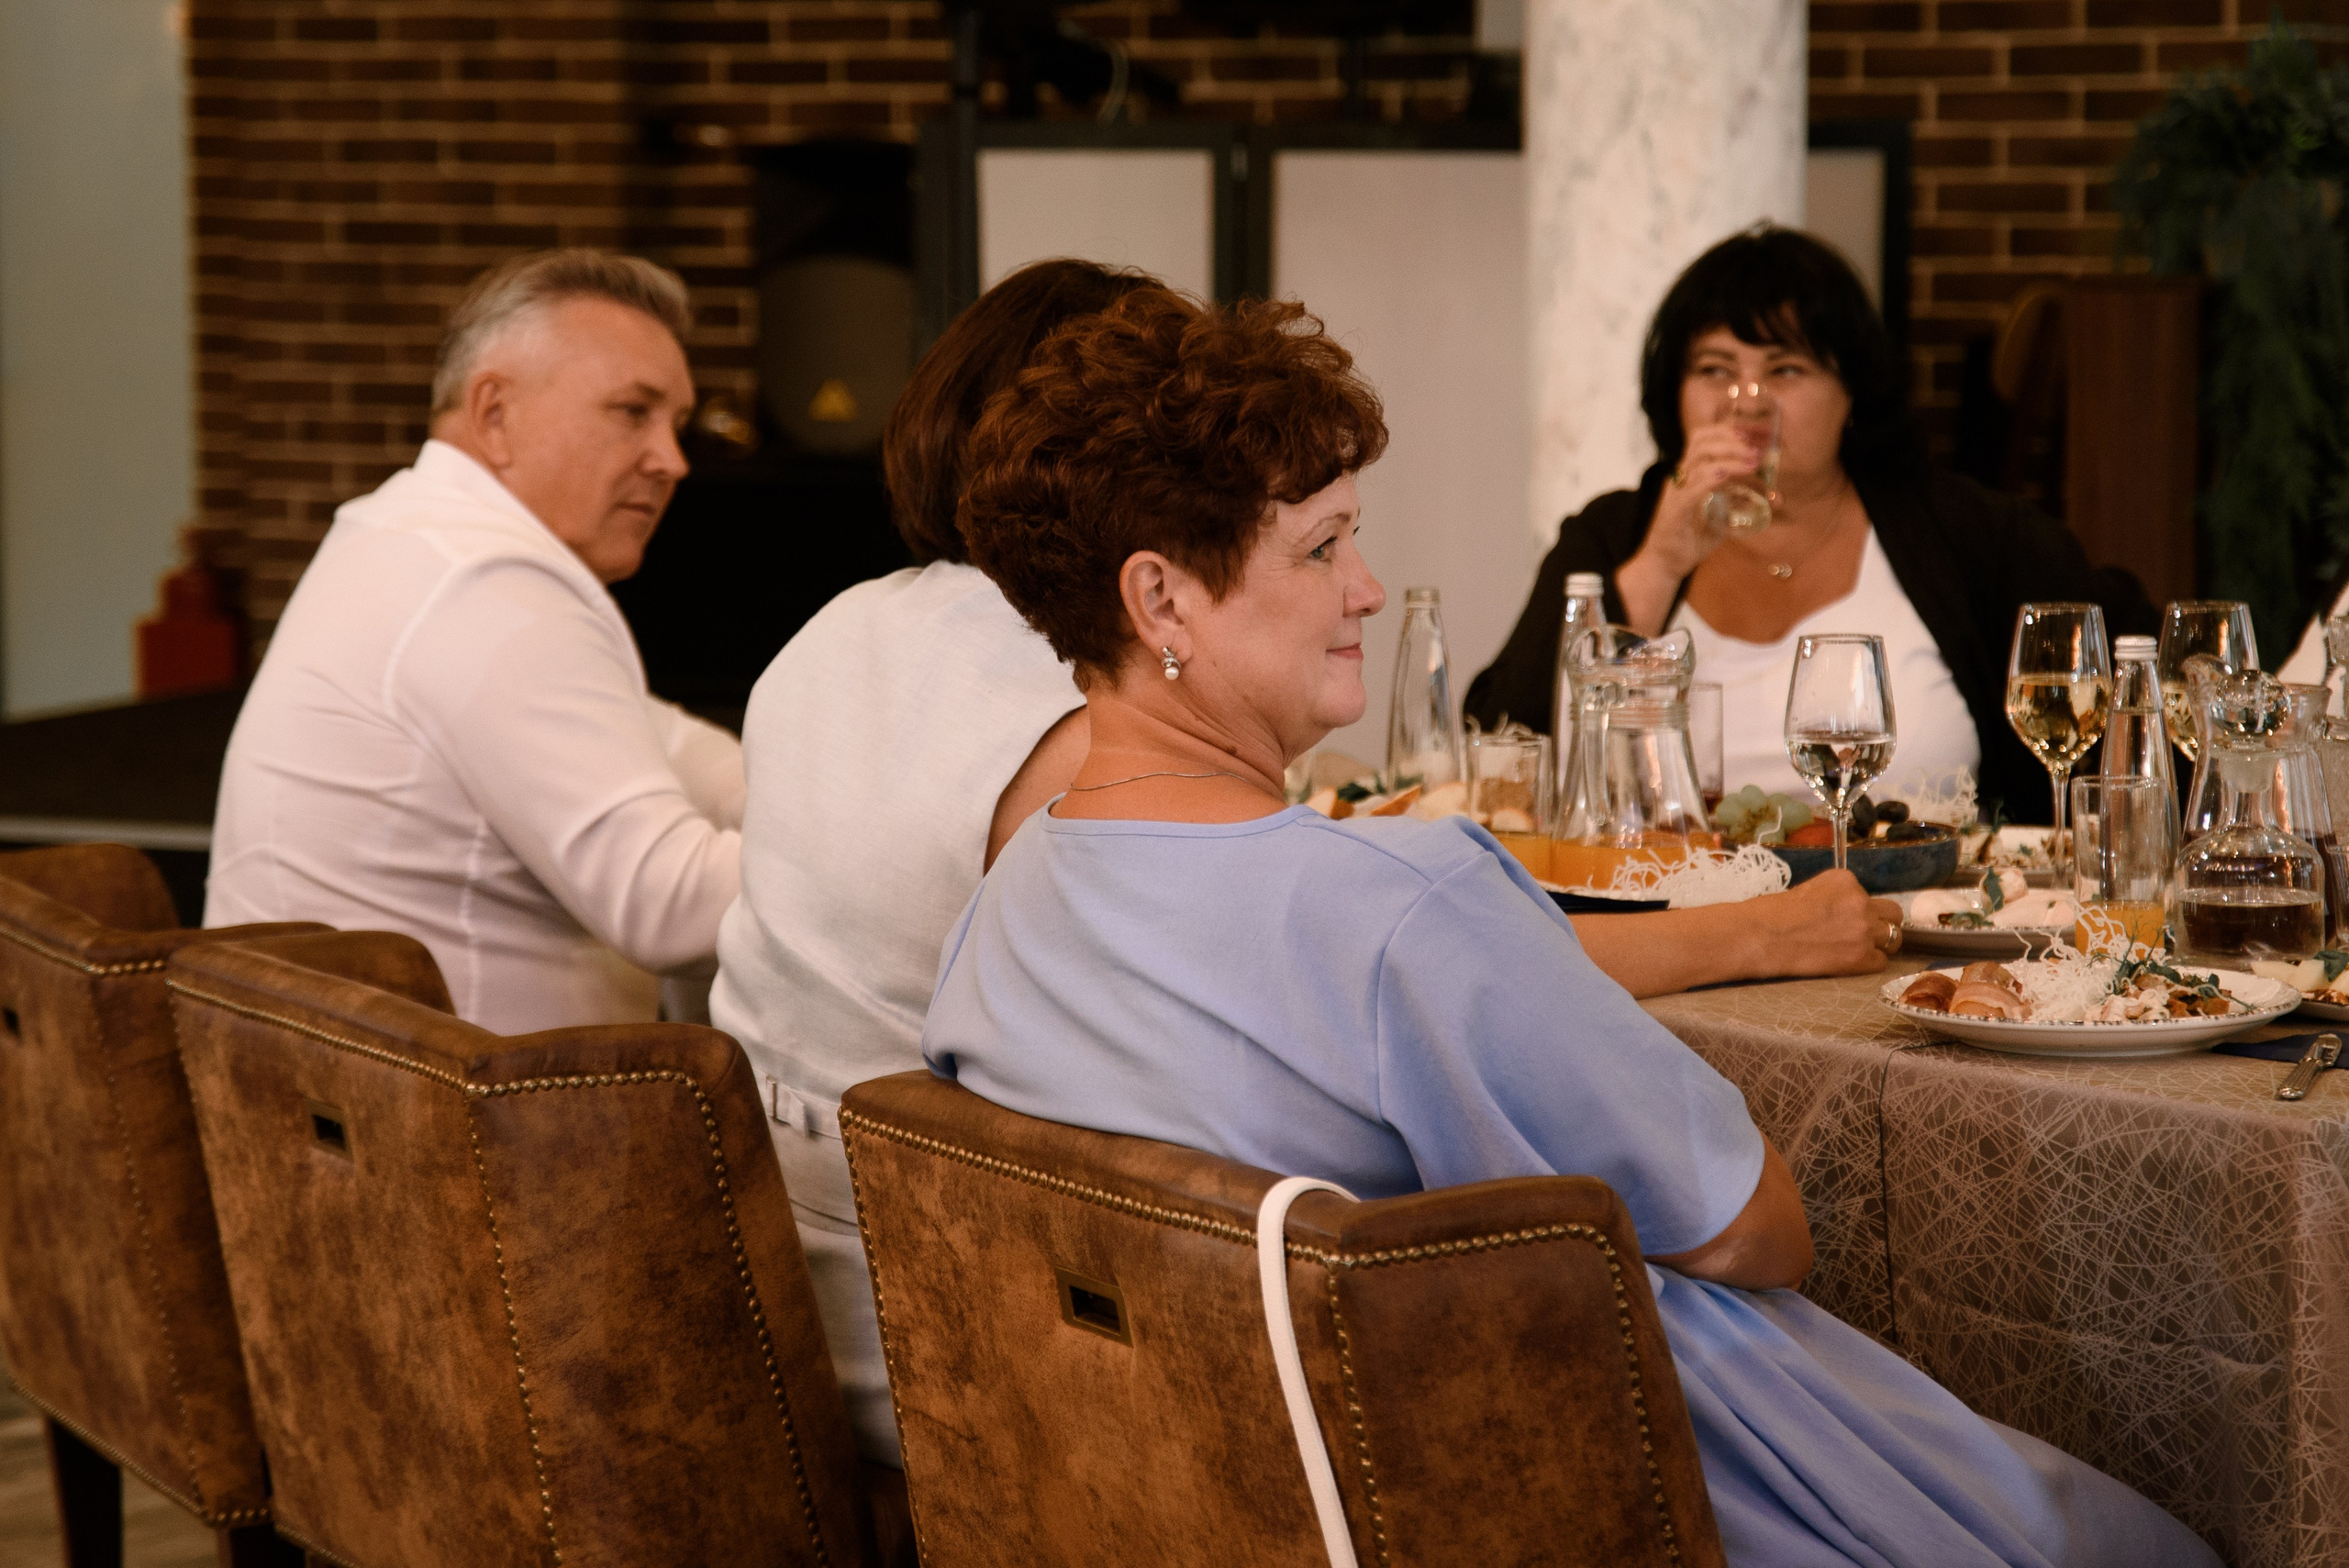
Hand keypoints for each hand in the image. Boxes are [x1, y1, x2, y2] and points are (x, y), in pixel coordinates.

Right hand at [1615, 422, 1758, 631]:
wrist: (1665, 565)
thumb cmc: (1690, 540)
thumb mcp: (1720, 517)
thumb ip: (1738, 503)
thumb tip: (1765, 496)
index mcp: (1689, 475)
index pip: (1702, 439)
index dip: (1727, 432)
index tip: (1752, 436)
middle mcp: (1681, 479)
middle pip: (1701, 443)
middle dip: (1731, 441)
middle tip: (1756, 452)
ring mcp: (1677, 494)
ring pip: (1699, 462)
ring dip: (1729, 459)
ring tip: (1752, 464)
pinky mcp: (1676, 512)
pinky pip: (1693, 489)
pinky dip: (1710, 480)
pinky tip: (1725, 476)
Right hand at [1741, 870, 1903, 978]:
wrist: (1761, 936)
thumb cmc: (1772, 914)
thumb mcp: (1808, 890)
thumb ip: (1835, 897)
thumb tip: (1845, 913)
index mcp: (1845, 880)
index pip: (1867, 895)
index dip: (1859, 909)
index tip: (1843, 919)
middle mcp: (1860, 901)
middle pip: (1892, 913)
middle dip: (1881, 923)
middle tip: (1862, 934)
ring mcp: (1864, 930)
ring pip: (1894, 938)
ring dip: (1878, 944)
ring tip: (1853, 950)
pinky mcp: (1861, 957)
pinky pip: (1880, 961)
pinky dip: (1867, 964)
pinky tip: (1845, 962)